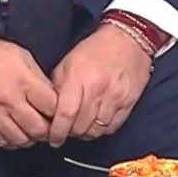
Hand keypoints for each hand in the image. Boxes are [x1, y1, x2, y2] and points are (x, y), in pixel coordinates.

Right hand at [0, 28, 57, 148]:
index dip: (60, 110)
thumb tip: (53, 96)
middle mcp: (9, 100)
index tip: (60, 109)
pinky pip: (2, 140)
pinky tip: (17, 132)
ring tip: (34, 129)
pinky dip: (13, 140)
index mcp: (23, 81)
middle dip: (48, 129)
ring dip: (31, 137)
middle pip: (39, 128)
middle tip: (50, 124)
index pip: (53, 107)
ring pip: (21, 139)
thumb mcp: (22, 55)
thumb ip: (39, 78)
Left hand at [49, 24, 151, 144]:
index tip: (52, 138)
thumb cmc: (95, 49)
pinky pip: (112, 127)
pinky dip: (102, 129)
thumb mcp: (68, 62)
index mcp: (79, 77)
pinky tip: (96, 122)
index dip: (56, 131)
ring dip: (86, 133)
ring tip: (81, 126)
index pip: (65, 114)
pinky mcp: (129, 102)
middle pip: (80, 126)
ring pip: (96, 130)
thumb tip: (48, 111)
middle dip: (69, 133)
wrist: (128, 39)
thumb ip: (56, 87)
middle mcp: (98, 88)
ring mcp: (115, 97)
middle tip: (65, 131)